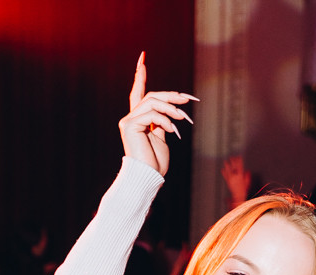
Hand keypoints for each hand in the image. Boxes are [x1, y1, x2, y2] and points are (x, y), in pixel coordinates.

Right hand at [119, 52, 196, 176]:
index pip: (137, 92)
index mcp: (138, 119)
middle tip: (187, 99)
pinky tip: (171, 131)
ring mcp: (128, 122)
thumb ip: (163, 120)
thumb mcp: (163, 136)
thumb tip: (173, 108)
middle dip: (170, 96)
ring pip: (152, 102)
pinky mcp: (129, 126)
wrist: (148, 176)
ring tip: (182, 119)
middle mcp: (130, 118)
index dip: (139, 74)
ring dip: (171, 108)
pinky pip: (151, 114)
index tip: (142, 58)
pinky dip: (165, 120)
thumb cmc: (156, 162)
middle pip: (151, 95)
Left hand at [221, 156, 250, 204]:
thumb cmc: (244, 189)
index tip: (239, 156)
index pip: (240, 166)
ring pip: (228, 170)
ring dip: (227, 165)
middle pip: (234, 167)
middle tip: (232, 157)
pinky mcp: (227, 181)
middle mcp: (235, 176)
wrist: (238, 195)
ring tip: (225, 161)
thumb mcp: (247, 182)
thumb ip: (247, 176)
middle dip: (233, 161)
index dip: (239, 161)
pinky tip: (222, 169)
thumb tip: (247, 171)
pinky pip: (225, 176)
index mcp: (241, 175)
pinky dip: (223, 172)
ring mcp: (231, 178)